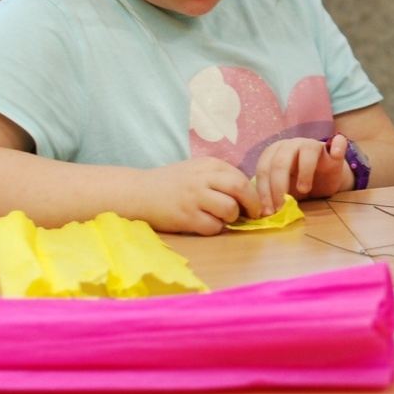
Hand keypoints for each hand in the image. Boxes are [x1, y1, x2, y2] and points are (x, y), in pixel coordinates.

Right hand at [136, 157, 261, 234]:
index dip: (253, 193)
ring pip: (229, 209)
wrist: (138, 193)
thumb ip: (220, 178)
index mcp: (209, 164)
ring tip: (223, 218)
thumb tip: (249, 194)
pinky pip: (213, 227)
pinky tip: (206, 225)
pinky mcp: (185, 217)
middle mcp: (202, 178)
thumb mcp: (197, 171)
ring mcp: (194, 197)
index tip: (255, 204)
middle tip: (253, 214)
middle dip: (252, 204)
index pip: (241, 177)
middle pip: (240, 188)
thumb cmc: (171, 183)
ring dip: (232, 217)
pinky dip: (215, 229)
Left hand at [254, 134, 350, 211]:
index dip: (263, 191)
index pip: (264, 168)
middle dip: (278, 186)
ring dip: (304, 172)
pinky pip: (338, 142)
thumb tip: (264, 213)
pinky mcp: (333, 151)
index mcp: (275, 152)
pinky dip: (338, 146)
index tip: (268, 211)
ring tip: (304, 190)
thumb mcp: (283, 191)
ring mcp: (313, 145)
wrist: (323, 179)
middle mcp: (292, 145)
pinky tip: (336, 154)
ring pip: (308, 150)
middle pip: (281, 161)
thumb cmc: (298, 184)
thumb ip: (273, 196)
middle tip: (280, 207)